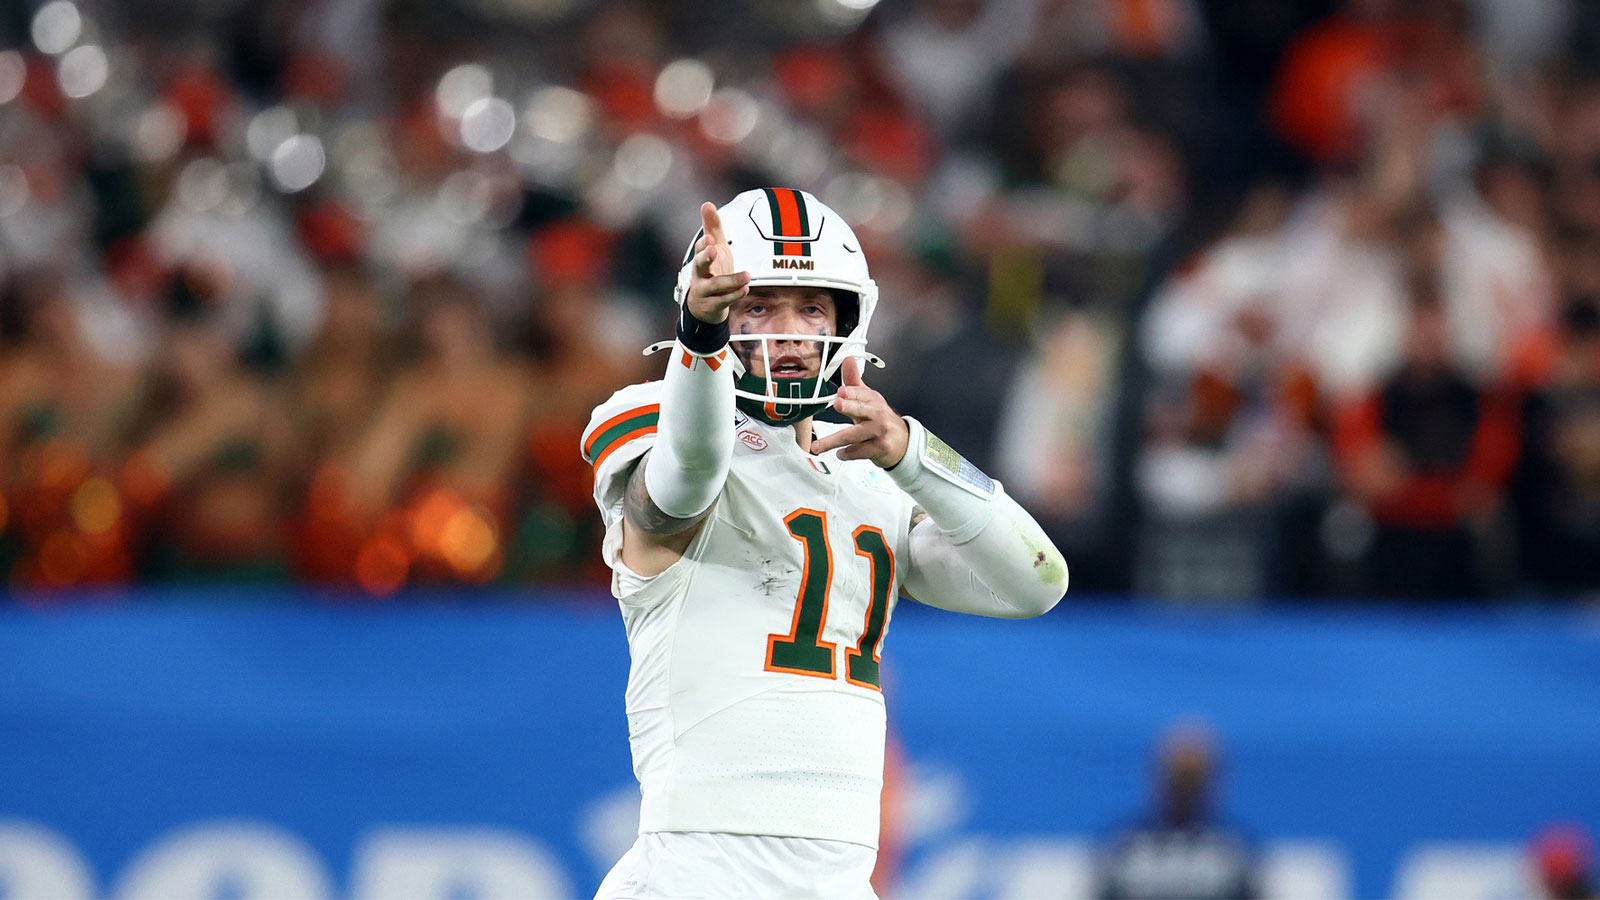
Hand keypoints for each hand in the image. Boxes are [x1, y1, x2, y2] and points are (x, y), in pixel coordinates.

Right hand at [685, 201, 749, 324]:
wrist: (705, 306)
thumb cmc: (711, 272)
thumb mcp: (714, 249)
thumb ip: (712, 227)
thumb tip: (707, 204)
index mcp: (700, 259)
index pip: (699, 250)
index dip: (703, 244)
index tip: (709, 239)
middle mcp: (700, 275)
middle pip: (699, 266)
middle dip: (705, 257)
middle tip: (714, 250)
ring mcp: (705, 291)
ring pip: (715, 286)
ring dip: (731, 280)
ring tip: (746, 275)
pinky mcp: (712, 305)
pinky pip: (723, 301)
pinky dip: (734, 295)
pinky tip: (745, 289)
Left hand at [810, 356, 909, 467]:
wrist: (902, 442)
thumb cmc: (880, 419)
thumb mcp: (869, 399)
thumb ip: (854, 381)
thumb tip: (848, 359)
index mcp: (872, 400)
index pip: (861, 393)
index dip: (851, 391)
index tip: (841, 391)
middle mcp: (877, 414)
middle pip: (861, 410)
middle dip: (849, 406)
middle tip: (837, 403)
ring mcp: (880, 432)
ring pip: (854, 435)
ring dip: (833, 441)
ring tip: (818, 447)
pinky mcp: (880, 448)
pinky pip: (859, 451)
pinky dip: (847, 453)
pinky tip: (840, 453)